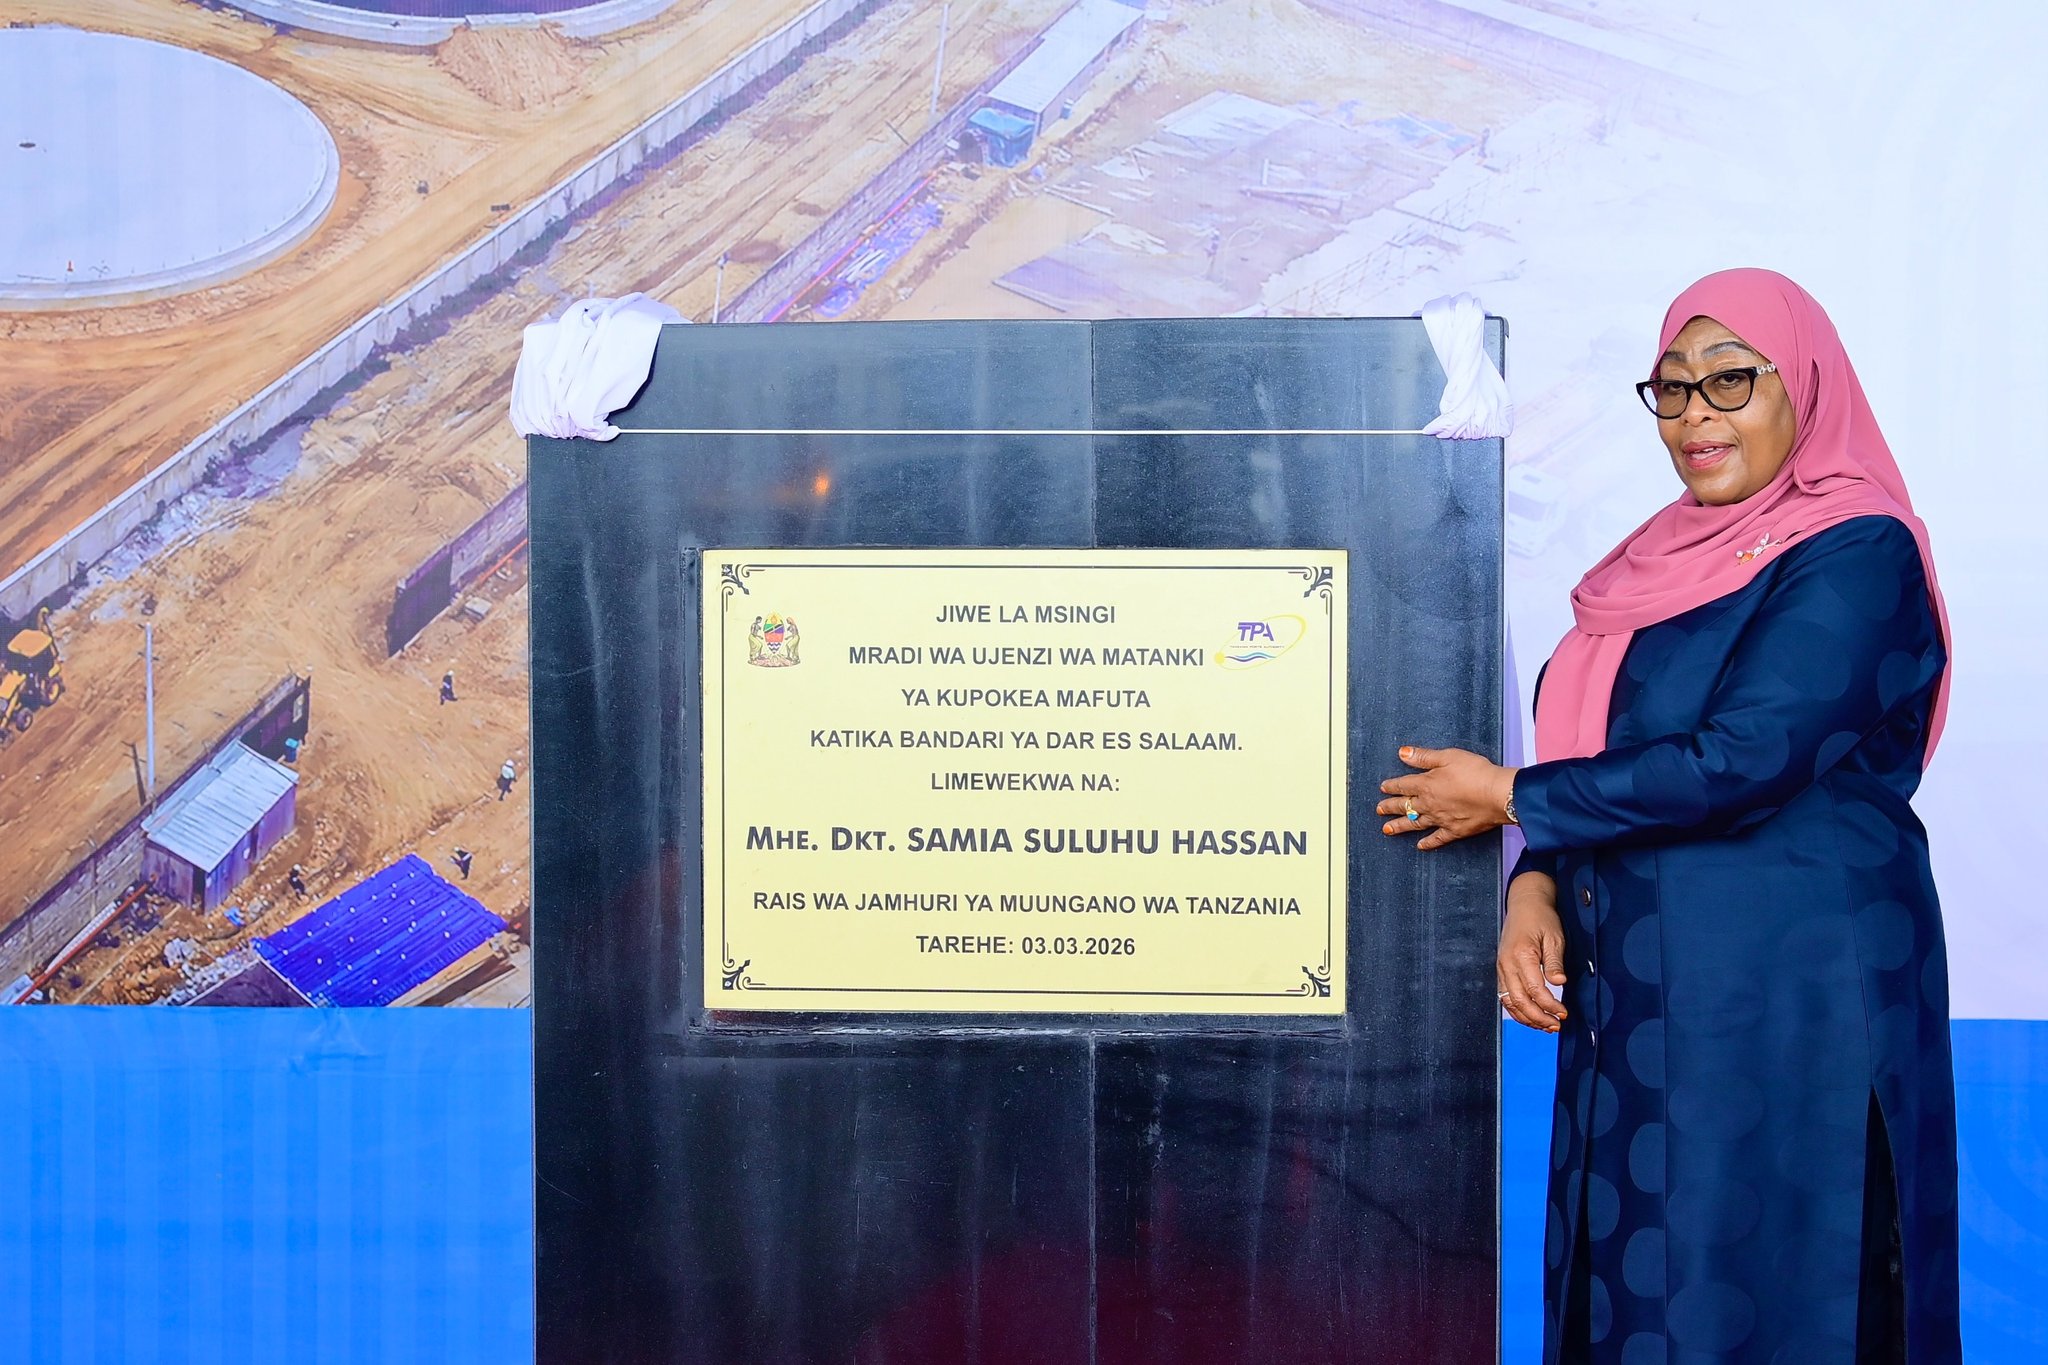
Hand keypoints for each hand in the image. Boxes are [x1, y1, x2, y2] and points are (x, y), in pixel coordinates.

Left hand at [1377, 745, 1515, 849]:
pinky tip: (1420, 846)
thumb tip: (1403, 753)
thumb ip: (1423, 757)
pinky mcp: (1455, 831)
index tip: (1383, 788)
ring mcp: (1441, 819)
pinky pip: (1437, 839)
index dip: (1392, 786)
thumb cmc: (1476, 773)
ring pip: (1415, 824)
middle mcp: (1429, 804)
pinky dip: (1428, 843)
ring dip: (1400, 826)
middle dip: (1390, 807)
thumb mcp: (1448, 757)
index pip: (1403, 785)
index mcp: (1426, 785)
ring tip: (1387, 830)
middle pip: (1405, 806)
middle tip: (1379, 810)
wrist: (1498, 795)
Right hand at [1498, 871, 1566, 1032]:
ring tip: (1545, 1026)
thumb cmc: (1541, 918)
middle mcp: (1507, 963)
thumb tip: (1559, 983)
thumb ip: (1554, 961)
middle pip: (1519, 1000)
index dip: (1549, 1005)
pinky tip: (1531, 1017)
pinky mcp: (1502, 970)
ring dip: (1527, 1017)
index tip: (1564, 1013)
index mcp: (1521, 954)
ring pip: (1509, 1002)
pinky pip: (1505, 996)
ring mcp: (1502, 967)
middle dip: (1538, 1017)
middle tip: (1556, 1025)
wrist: (1525, 903)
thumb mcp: (1554, 937)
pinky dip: (1517, 1010)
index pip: (1534, 989)